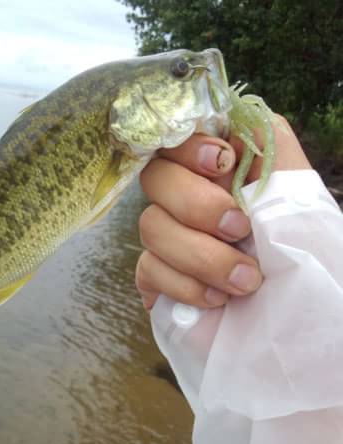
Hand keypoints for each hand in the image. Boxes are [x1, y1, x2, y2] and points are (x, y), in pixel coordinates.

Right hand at [135, 115, 311, 309]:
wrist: (302, 319)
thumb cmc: (306, 252)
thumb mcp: (296, 187)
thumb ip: (267, 142)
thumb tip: (233, 113)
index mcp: (218, 171)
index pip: (176, 137)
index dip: (186, 146)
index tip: (220, 163)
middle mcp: (189, 199)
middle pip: (155, 178)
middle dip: (196, 204)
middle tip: (239, 228)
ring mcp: (170, 240)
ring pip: (149, 226)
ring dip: (200, 254)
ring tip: (246, 280)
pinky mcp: (159, 278)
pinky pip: (147, 269)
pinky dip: (184, 284)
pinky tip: (218, 300)